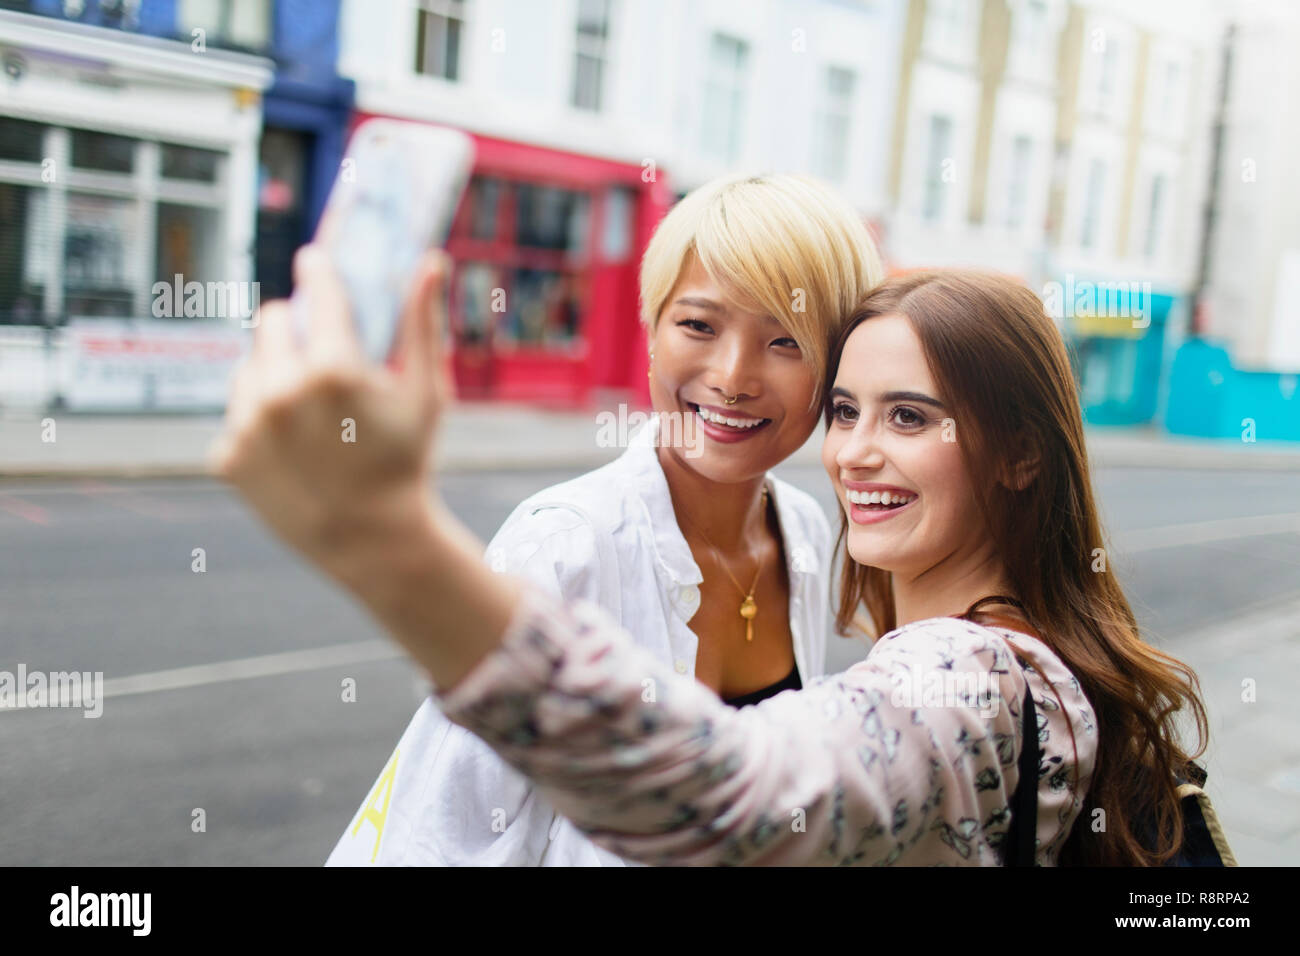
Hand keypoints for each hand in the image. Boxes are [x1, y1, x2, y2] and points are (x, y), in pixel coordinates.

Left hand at [209, 244, 451, 571]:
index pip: (315, 290)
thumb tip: (430, 259)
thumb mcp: (425, 394)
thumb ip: (421, 323)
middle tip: (320, 360)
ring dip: (272, 376)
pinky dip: (258, 425)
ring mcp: (248, 424)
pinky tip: (292, 450)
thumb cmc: (406, 462)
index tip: (314, 261)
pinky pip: (236, 415)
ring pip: (248, 367)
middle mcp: (281, 390)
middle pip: (271, 320)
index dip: (318, 271)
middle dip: (294, 330)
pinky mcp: (227, 455)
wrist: (371, 541)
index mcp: (332, 367)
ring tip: (308, 414)